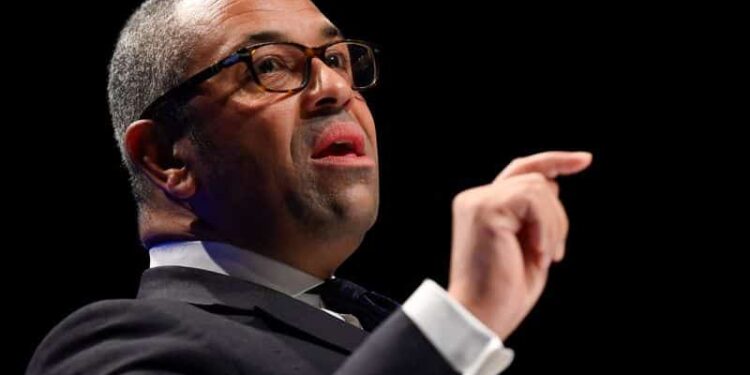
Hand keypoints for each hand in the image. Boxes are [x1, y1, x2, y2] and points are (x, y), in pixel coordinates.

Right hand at [447, 151, 591, 338]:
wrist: (481, 317)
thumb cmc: (506, 291)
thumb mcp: (530, 245)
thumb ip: (536, 214)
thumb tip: (553, 184)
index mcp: (484, 206)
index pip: (521, 170)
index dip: (554, 161)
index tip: (585, 160)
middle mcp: (475, 198)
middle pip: (537, 180)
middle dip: (557, 216)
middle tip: (554, 255)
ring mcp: (478, 201)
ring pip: (539, 188)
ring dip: (553, 225)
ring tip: (544, 257)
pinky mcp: (485, 209)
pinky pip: (533, 199)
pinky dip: (545, 227)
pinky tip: (537, 253)